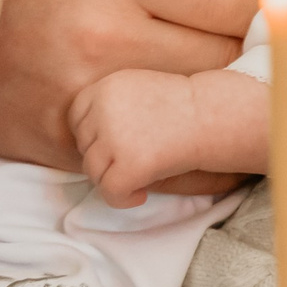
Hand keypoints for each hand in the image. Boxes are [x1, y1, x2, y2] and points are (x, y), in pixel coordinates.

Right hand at [0, 0, 254, 169]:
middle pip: (222, 58)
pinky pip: (155, 167)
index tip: (259, 12)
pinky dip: (184, 160)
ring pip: (196, 113)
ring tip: (229, 94)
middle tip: (250, 52)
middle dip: (245, 55)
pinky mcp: (70, 144)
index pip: (228, 1)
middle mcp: (105, 36)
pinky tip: (192, 140)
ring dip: (220, 105)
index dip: (256, 8)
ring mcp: (87, 96)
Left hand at [71, 69, 241, 207]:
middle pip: (83, 146)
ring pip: (93, 171)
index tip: (112, 145)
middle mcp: (103, 110)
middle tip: (131, 163)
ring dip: (112, 179)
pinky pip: (109, 191)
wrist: (210, 116)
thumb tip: (86, 139)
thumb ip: (108, 105)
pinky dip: (123, 199)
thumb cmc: (179, 105)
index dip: (91, 135)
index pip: (76, 117)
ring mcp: (115, 138)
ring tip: (138, 177)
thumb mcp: (135, 87)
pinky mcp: (130, 165)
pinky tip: (141, 192)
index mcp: (104, 87)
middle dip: (104, 159)